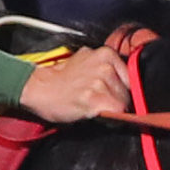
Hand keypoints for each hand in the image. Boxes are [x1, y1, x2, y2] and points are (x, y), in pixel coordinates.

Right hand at [15, 48, 131, 123]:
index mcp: (106, 54)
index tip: (112, 94)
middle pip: (128, 91)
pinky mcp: (94, 98)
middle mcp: (105, 65)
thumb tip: (128, 82)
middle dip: (117, 98)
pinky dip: (107, 116)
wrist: (38, 88)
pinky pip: (115, 112)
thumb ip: (107, 67)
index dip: (123, 89)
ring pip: (122, 102)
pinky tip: (90, 110)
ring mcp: (100, 81)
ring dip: (109, 107)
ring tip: (90, 102)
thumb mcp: (87, 62)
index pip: (131, 76)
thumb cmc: (62, 79)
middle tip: (96, 98)